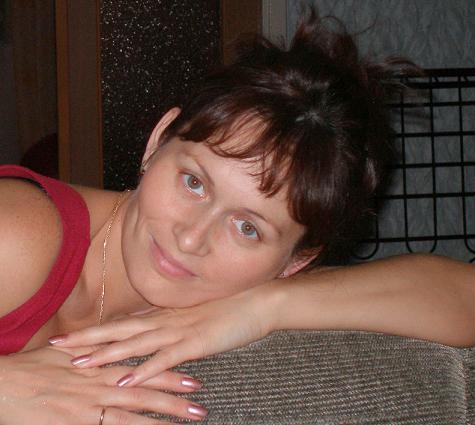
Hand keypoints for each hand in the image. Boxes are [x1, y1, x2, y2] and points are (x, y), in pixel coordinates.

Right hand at [0, 345, 206, 423]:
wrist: (5, 385)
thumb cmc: (34, 367)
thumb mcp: (67, 352)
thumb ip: (93, 349)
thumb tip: (112, 343)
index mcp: (101, 364)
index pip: (143, 366)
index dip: (169, 370)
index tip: (192, 375)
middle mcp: (101, 383)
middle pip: (146, 389)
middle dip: (175, 395)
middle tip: (200, 401)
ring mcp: (91, 404)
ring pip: (136, 410)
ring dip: (165, 414)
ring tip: (190, 418)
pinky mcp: (79, 422)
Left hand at [52, 284, 276, 385]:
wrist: (257, 300)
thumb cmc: (229, 307)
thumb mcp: (195, 315)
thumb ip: (172, 323)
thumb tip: (151, 327)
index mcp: (166, 315)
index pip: (123, 323)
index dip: (95, 330)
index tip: (68, 337)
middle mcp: (167, 320)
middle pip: (120, 330)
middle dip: (88, 339)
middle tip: (57, 347)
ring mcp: (181, 330)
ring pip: (137, 344)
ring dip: (107, 354)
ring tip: (80, 364)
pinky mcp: (197, 342)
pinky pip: (166, 359)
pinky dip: (145, 370)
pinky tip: (127, 381)